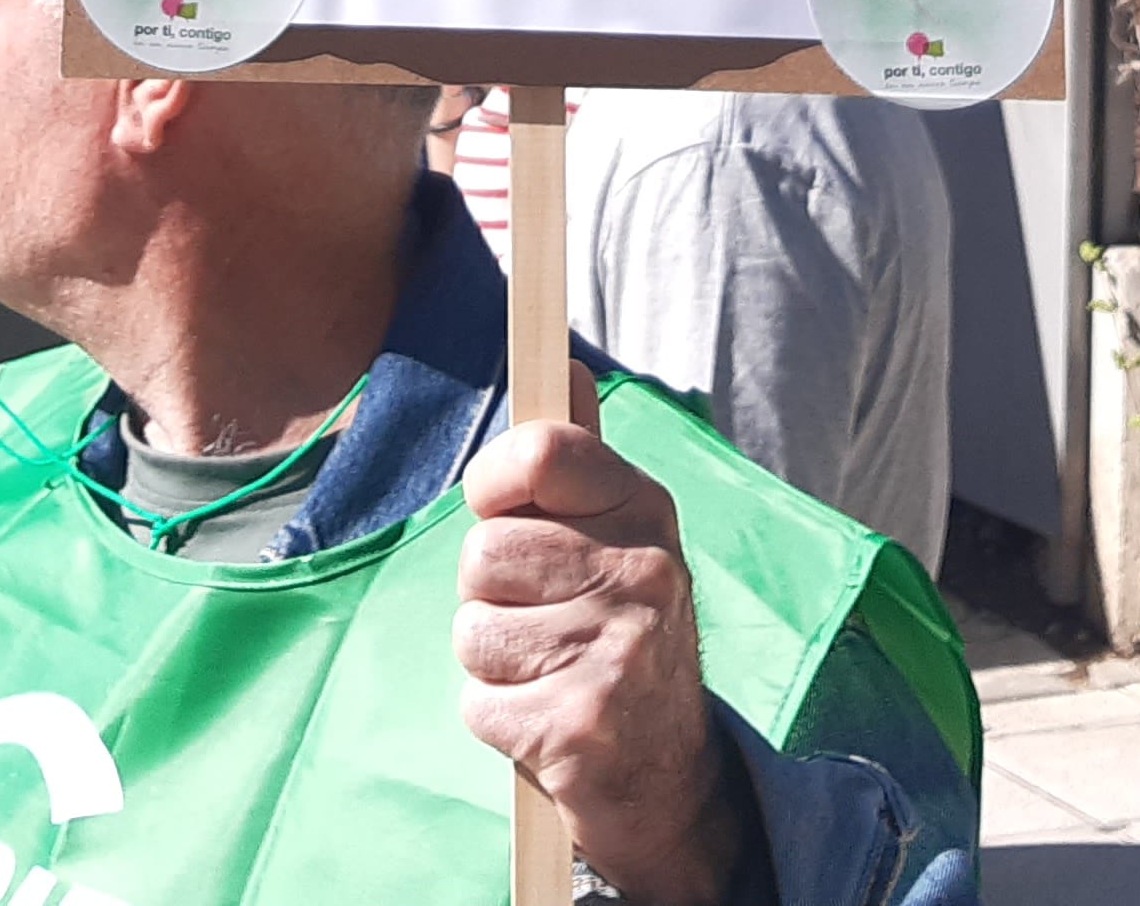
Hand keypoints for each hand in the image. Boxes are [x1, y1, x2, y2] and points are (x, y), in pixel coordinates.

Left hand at [453, 411, 758, 905]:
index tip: (502, 510)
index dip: (496, 483)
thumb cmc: (619, 636)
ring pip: (472, 630)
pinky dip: (498, 720)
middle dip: (492, 594)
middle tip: (547, 620)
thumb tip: (560, 363)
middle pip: (484, 553)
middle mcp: (644, 572)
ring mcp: (618, 650)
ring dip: (493, 662)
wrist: (668, 776)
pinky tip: (548, 723)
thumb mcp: (618, 538)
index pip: (541, 453)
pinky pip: (478, 702)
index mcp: (646, 511)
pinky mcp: (582, 725)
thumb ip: (578, 460)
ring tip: (549, 673)